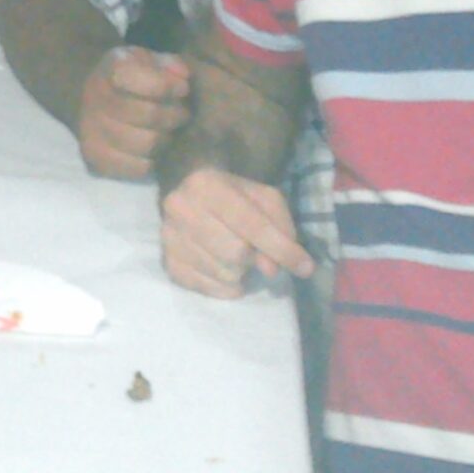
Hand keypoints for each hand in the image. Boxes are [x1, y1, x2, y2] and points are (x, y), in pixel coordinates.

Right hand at [77, 47, 190, 179]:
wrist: (94, 100)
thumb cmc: (132, 78)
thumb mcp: (149, 60)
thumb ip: (168, 64)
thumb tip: (183, 76)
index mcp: (110, 69)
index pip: (139, 80)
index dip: (166, 85)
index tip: (183, 88)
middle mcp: (94, 100)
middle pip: (149, 115)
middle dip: (174, 115)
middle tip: (183, 113)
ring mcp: (91, 133)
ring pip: (146, 144)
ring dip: (166, 138)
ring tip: (170, 131)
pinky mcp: (95, 160)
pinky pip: (138, 168)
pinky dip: (154, 160)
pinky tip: (154, 149)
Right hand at [160, 169, 312, 297]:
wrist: (192, 193)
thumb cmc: (235, 196)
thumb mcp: (265, 199)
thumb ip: (279, 228)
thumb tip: (271, 269)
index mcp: (206, 185)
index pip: (251, 224)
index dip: (282, 249)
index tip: (305, 267)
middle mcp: (180, 209)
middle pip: (236, 253)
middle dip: (254, 257)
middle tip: (255, 252)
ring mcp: (168, 238)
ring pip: (223, 274)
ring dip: (241, 272)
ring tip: (237, 257)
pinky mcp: (167, 263)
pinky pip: (208, 289)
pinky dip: (225, 286)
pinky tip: (224, 269)